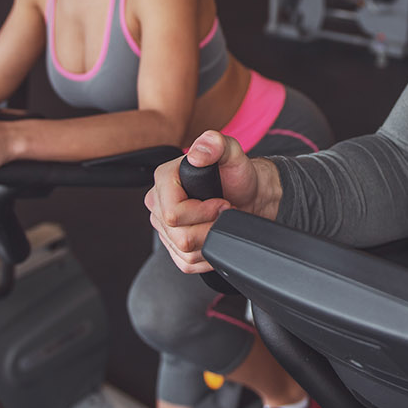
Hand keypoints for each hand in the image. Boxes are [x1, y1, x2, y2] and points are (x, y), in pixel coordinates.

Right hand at [145, 130, 276, 273]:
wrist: (248, 196)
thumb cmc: (238, 175)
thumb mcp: (233, 152)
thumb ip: (216, 144)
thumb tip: (198, 154)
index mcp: (164, 179)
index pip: (173, 214)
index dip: (203, 212)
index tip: (222, 202)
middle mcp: (158, 203)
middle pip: (179, 236)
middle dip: (209, 226)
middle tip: (224, 211)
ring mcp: (163, 227)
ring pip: (184, 251)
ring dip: (211, 239)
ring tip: (220, 221)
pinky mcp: (172, 247)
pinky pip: (186, 263)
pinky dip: (207, 253)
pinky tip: (214, 235)